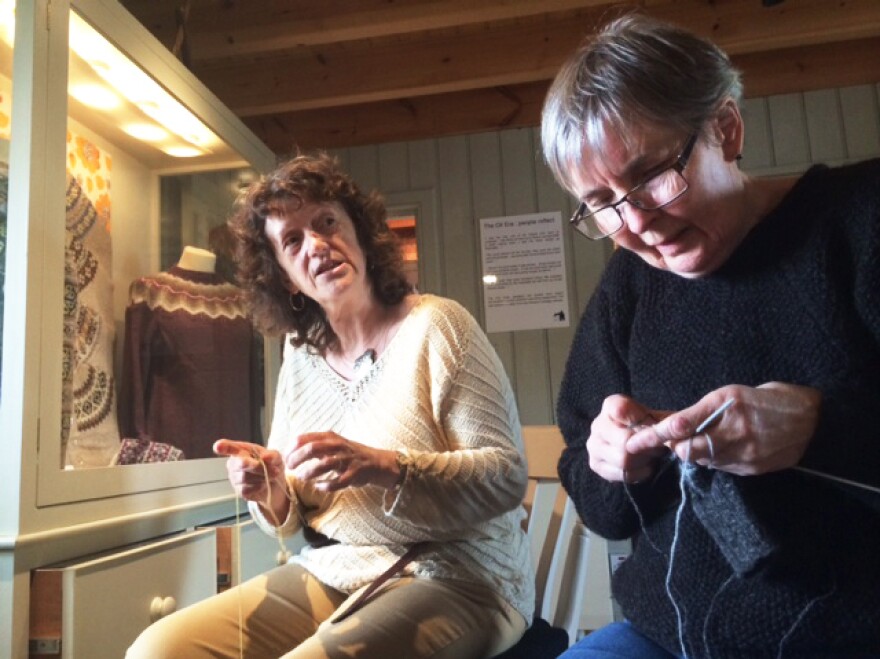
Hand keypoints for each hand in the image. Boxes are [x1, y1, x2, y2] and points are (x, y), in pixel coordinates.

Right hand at [213, 439, 289, 522]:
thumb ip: (272, 455)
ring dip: (263, 477)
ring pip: (246, 478)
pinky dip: (260, 486)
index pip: (228, 447)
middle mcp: (234, 463)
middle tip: (274, 470)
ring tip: (272, 475)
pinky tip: (264, 483)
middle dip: (258, 467)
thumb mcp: (276, 457)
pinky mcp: (239, 491)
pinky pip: (248, 489)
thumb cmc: (271, 464)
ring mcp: (234, 478)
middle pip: (241, 464)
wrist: (275, 484)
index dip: (223, 447)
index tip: (218, 446)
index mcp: (240, 450)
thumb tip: (266, 457)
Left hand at [285, 431, 399, 490]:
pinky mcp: (354, 474)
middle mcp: (338, 446)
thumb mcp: (332, 444)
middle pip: (312, 449)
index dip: (291, 448)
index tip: (286, 458)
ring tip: (302, 477)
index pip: (304, 438)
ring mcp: (347, 460)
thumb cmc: (349, 454)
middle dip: (297, 459)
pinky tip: (319, 486)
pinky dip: (326, 485)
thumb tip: (291, 453)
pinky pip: (338, 481)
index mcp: (330, 437)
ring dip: (309, 472)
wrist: (376, 462)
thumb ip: (314, 446)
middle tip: (290, 467)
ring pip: (324, 464)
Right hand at [587, 395, 671, 482]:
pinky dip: (639, 473)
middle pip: (624, 441)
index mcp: (611, 405)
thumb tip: (663, 436)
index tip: (655, 428)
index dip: (642, 422)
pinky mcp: (595, 464)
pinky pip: (622, 474)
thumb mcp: (659, 418)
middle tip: (658, 448)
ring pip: (623, 460)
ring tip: (651, 456)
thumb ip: (662, 423)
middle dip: (646, 447)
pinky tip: (644, 466)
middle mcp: (597, 424)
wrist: (640, 442)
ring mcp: (593, 445)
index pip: (621, 410)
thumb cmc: (651, 427)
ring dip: (644, 461)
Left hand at [626, 383, 821, 475]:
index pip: (680, 424)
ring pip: (700, 461)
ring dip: (694, 453)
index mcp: (726, 403)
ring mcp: (743, 453)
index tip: (635, 440)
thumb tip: (666, 421)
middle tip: (672, 440)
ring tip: (705, 440)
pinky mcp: (751, 469)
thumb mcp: (731, 394)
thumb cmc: (769, 400)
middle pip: (686, 449)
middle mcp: (733, 430)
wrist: (813, 420)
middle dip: (674, 447)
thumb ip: (700, 409)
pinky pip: (719, 468)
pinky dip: (713, 460)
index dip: (655, 434)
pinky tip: (723, 449)